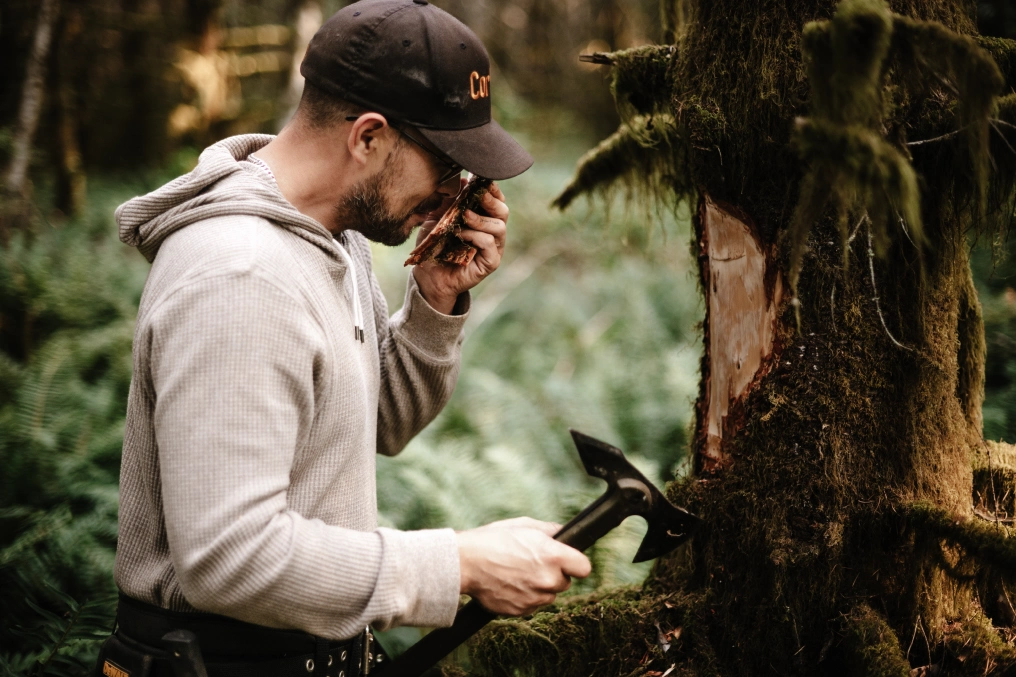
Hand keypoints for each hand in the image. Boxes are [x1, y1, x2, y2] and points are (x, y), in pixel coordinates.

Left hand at [413, 183, 508, 313]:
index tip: (478, 177)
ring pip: (499, 227)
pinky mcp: (490, 262)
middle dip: (491, 199)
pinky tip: (461, 234)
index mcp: (483, 218)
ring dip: (481, 219)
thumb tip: (462, 180)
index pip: (495, 199)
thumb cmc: (435, 245)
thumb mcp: (439, 217)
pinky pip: (490, 244)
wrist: (428, 274)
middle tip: (477, 193)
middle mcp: (492, 232)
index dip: (490, 188)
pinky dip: (476, 236)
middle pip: (503, 210)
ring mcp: (493, 248)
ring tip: (464, 216)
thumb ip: (449, 200)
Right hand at [455, 517, 590, 615]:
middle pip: (565, 583)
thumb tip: (563, 533)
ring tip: (518, 573)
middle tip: (533, 563)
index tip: (569, 561)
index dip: (576, 563)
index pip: (584, 568)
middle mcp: (548, 580)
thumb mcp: (523, 525)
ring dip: (540, 587)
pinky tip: (509, 583)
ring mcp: (535, 598)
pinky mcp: (521, 611)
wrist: (464, 563)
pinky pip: (532, 605)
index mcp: (553, 556)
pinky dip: (525, 597)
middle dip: (554, 574)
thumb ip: (549, 530)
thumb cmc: (492, 540)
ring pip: (548, 595)